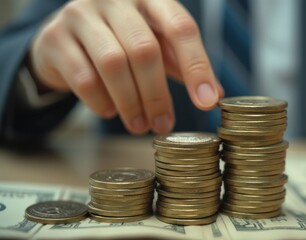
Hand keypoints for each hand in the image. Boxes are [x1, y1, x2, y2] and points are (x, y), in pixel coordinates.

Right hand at [29, 0, 223, 133]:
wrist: (67, 37)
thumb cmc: (122, 41)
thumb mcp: (156, 44)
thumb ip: (182, 64)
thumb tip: (214, 96)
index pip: (181, 27)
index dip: (197, 67)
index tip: (207, 103)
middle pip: (144, 50)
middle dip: (157, 95)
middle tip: (164, 125)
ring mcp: (81, 14)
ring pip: (113, 63)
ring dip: (131, 103)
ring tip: (140, 126)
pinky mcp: (56, 38)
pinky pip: (83, 77)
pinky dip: (101, 102)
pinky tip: (111, 112)